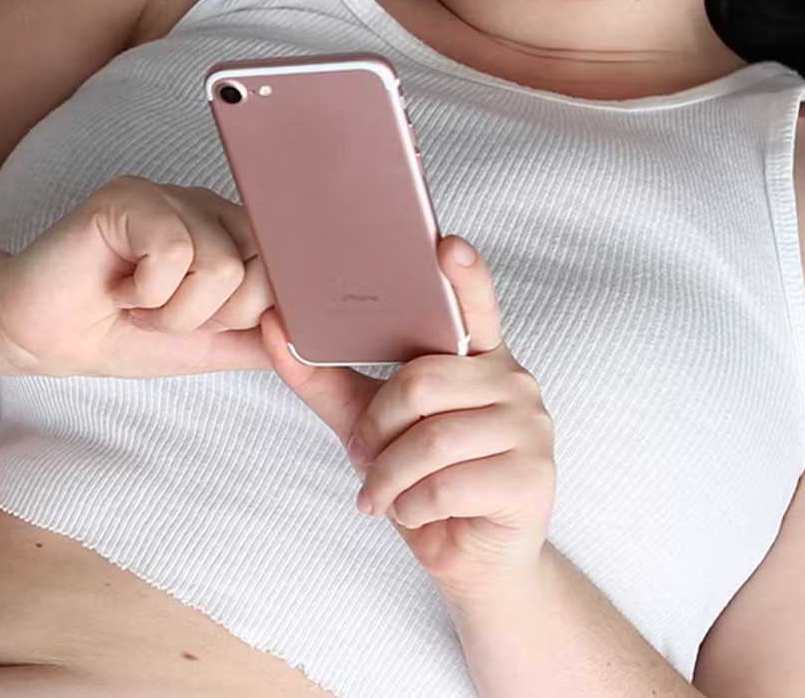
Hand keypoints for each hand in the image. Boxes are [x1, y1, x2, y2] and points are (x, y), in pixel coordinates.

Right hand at [0, 175, 273, 377]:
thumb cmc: (122, 333)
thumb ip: (262, 336)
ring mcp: (172, 196)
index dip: (257, 311)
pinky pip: (176, 252)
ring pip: (221, 266)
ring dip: (172, 311)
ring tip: (137, 301)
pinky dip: (147, 292)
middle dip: (213, 317)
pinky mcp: (131, 197)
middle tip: (163, 312)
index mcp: (235, 235)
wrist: (45, 339)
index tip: (211, 324)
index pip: (289, 267)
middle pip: (264, 269)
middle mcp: (211, 208)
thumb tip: (318, 342)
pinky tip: (119, 286)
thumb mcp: (210, 346)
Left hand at [261, 235, 556, 596]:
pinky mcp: (532, 476)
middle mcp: (514, 381)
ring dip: (388, 476)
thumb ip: (325, 375)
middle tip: (365, 456)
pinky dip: (410, 506)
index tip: (447, 245)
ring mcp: (530, 427)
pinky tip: (412, 512)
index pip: (477, 304)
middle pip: (424, 380)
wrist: (471, 558)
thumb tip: (272, 326)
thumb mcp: (369, 422)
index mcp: (479, 357)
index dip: (464, 275)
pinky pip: (446, 484)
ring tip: (380, 493)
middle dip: (378, 427)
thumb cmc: (423, 479)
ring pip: (432, 438)